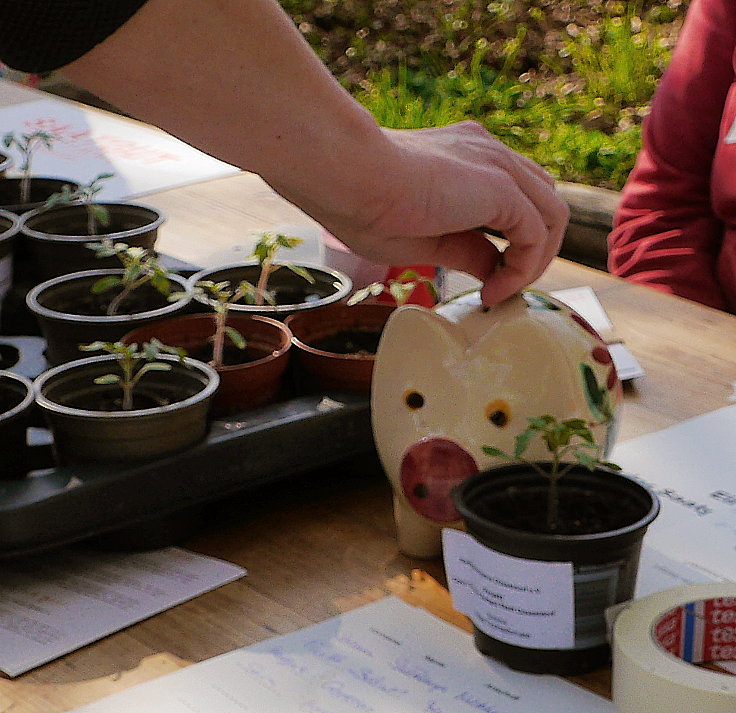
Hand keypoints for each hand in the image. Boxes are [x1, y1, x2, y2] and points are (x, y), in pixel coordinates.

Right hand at [323, 121, 568, 305]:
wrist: (348, 175)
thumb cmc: (363, 204)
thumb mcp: (425, 238)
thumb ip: (465, 250)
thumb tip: (494, 272)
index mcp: (468, 158)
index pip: (515, 199)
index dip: (512, 245)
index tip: (487, 282)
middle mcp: (491, 154)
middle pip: (543, 202)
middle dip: (533, 251)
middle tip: (503, 288)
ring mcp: (500, 165)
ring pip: (552, 215)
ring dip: (536, 262)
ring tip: (503, 293)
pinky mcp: (502, 186)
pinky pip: (538, 233)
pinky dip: (524, 269)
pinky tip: (494, 290)